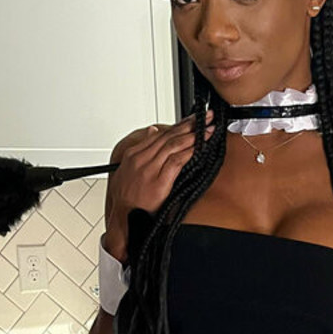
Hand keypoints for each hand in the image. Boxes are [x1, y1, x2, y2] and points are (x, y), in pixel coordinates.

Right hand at [104, 113, 214, 254]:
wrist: (124, 216)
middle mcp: (142, 158)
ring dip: (194, 135)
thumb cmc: (128, 197)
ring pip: (174, 145)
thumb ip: (143, 150)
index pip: (161, 134)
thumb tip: (154, 131)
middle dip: (190, 125)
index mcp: (135, 154)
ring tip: (208, 129)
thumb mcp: (130, 168)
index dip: (180, 125)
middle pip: (169, 136)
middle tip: (207, 117)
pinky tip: (200, 146)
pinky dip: (189, 152)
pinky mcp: (159, 181)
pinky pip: (176, 161)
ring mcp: (150, 169)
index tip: (193, 119)